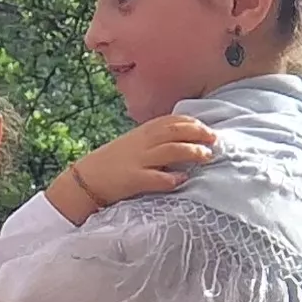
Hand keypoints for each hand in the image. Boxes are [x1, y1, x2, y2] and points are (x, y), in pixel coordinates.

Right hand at [48, 115, 218, 222]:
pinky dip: (171, 179)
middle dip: (198, 133)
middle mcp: (142, 143)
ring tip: (207, 157)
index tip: (208, 128)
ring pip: (170, 151)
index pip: (172, 121)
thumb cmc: (113, 163)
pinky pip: (156, 178)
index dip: (193, 123)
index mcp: (143, 132)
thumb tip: (181, 139)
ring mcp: (138, 160)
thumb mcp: (134, 144)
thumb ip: (155, 140)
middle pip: (175, 131)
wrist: (86, 180)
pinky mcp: (133, 180)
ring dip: (191, 152)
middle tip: (215, 140)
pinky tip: (182, 180)